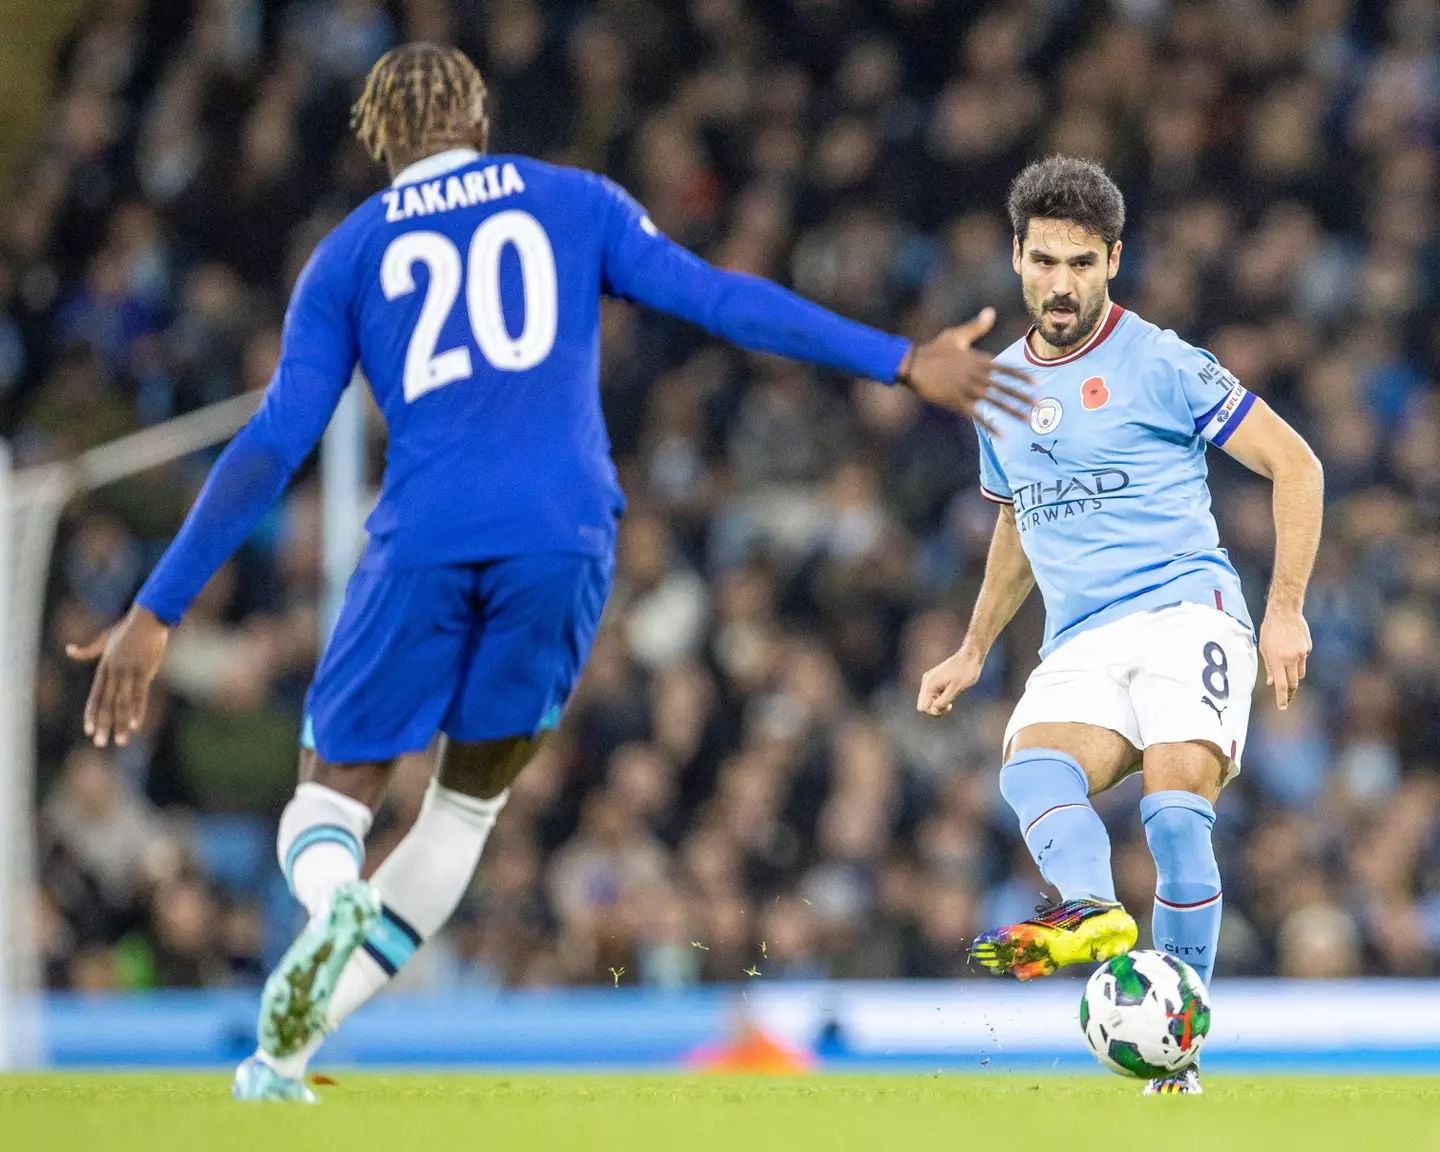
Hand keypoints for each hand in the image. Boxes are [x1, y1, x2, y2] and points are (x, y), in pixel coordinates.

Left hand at [66, 605, 170, 747]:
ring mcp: (129, 672)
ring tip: (121, 741)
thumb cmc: (127, 628)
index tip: (88, 730)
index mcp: (105, 667)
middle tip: (100, 743)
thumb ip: (88, 650)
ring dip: (121, 723)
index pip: (96, 695)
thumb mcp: (105, 639)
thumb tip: (68, 650)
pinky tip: (135, 725)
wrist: (147, 618)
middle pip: (107, 703)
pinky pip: (140, 695)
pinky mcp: (145, 671)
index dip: (91, 713)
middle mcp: (114, 672)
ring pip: (123, 703)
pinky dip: (137, 711)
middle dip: (103, 725)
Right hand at [898, 308, 1032, 433]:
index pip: (1007, 370)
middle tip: (1041, 406)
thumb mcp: (956, 335)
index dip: (1023, 377)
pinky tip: (1002, 435)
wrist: (914, 365)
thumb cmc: (934, 350)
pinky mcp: (958, 402)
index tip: (1037, 385)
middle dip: (1025, 398)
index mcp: (980, 360)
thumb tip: (991, 311)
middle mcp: (978, 376)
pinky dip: (990, 426)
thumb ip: (976, 326)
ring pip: (996, 403)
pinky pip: (978, 416)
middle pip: (1006, 388)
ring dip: (1014, 412)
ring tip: (1028, 420)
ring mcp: (968, 390)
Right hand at [917, 646, 985, 716]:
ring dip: (938, 702)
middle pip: (924, 704)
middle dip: (936, 708)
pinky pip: (932, 693)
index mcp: (930, 684)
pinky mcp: (935, 678)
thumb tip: (933, 711)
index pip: (923, 707)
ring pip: (928, 699)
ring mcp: (930, 679)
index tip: (948, 707)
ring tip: (952, 697)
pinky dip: (940, 696)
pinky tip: (950, 692)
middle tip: (950, 704)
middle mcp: (926, 681)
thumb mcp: (956, 689)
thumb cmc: (965, 672)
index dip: (934, 712)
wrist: (971, 656)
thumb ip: (943, 701)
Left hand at [1258, 604, 1310, 710]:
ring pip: (1300, 673)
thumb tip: (1272, 683)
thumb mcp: (1264, 649)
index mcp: (1278, 660)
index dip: (1282, 698)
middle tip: (1286, 698)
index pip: (1282, 685)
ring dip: (1293, 676)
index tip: (1282, 707)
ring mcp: (1302, 653)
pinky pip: (1303, 660)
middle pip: (1294, 683)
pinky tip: (1291, 648)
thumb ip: (1269, 667)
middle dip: (1290, 692)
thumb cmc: (1269, 630)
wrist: (1285, 612)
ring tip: (1286, 670)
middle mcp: (1291, 659)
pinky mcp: (1308, 648)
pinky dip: (1297, 660)